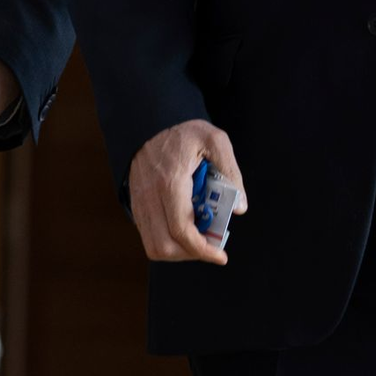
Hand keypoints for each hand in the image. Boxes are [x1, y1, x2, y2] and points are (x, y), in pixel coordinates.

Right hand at [127, 120, 246, 265]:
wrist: (149, 120)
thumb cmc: (182, 130)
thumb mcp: (214, 140)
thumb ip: (230, 171)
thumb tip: (239, 207)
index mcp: (170, 182)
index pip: (182, 231)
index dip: (203, 250)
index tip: (221, 255)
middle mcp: (150, 196)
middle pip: (165, 246)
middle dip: (192, 254)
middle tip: (210, 247)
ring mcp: (140, 201)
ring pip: (153, 245)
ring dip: (178, 251)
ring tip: (197, 239)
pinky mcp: (135, 203)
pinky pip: (147, 235)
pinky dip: (166, 241)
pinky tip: (182, 228)